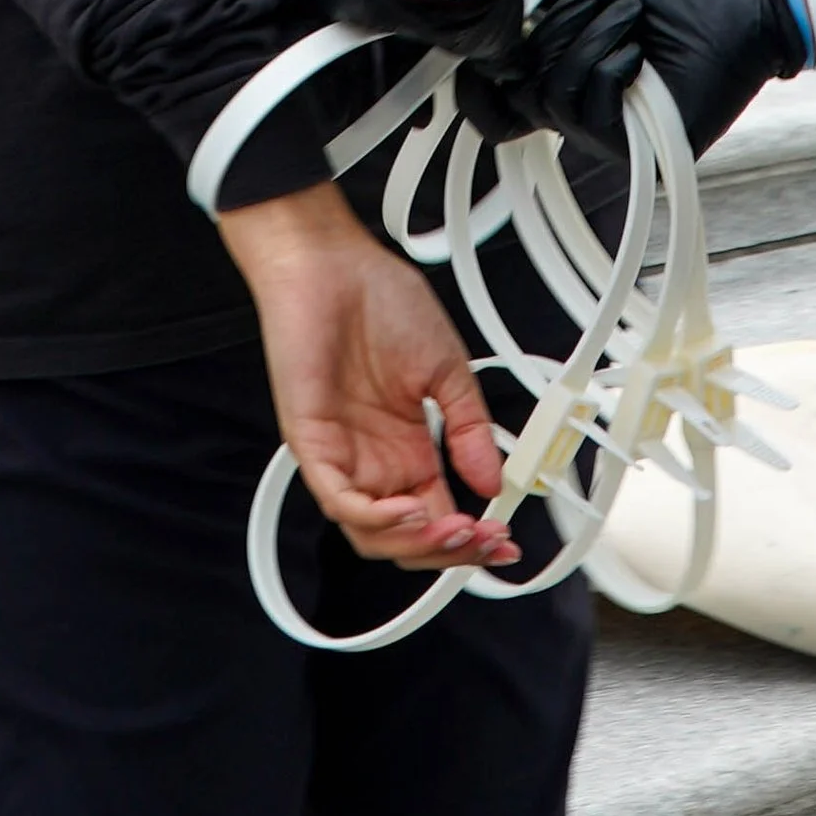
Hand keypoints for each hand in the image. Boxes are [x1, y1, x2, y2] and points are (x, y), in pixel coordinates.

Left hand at [219, 182, 514, 571]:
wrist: (332, 264)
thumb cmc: (378, 299)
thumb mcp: (445, 367)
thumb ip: (469, 426)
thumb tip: (494, 480)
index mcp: (407, 445)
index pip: (438, 513)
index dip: (469, 537)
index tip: (503, 540)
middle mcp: (374, 459)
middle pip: (406, 537)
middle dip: (447, 551)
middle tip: (482, 540)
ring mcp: (342, 455)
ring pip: (371, 533)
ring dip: (416, 541)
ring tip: (453, 528)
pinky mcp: (312, 443)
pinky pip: (338, 501)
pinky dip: (375, 517)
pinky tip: (410, 508)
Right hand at [464, 0, 811, 155]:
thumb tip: (485, 18)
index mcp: (557, 74)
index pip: (492, 105)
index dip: (476, 84)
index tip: (484, 41)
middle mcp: (573, 111)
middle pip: (515, 93)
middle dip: (551, 34)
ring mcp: (603, 134)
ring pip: (550, 100)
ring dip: (585, 43)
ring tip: (628, 17)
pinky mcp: (635, 149)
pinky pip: (588, 114)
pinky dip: (609, 69)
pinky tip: (640, 55)